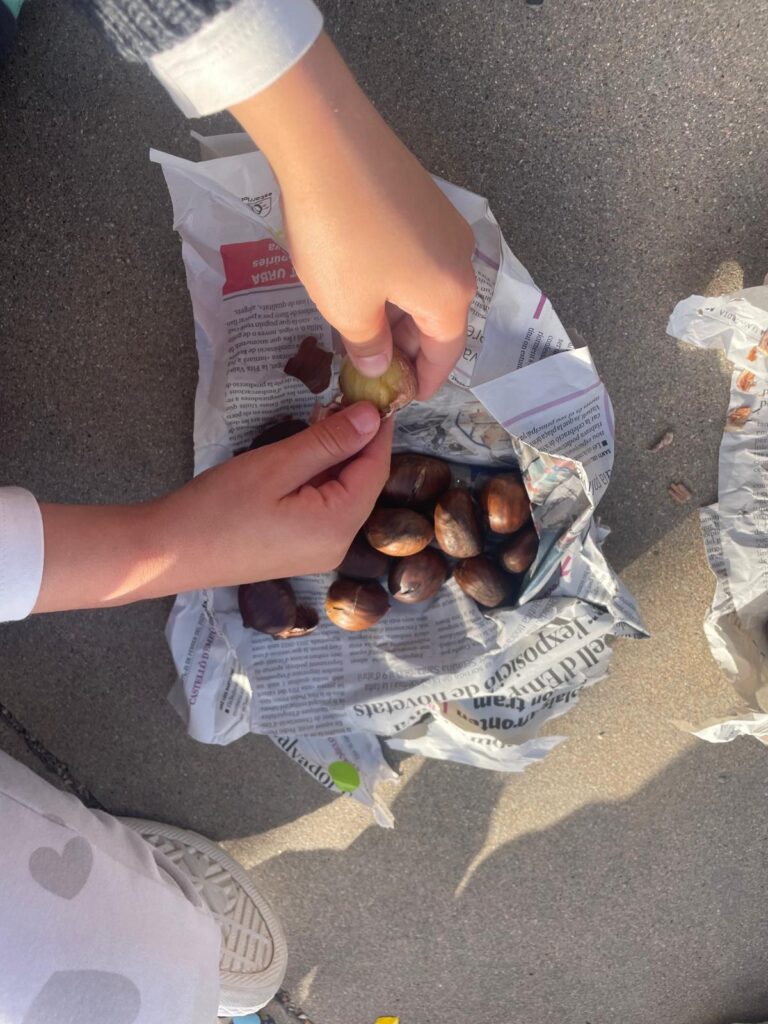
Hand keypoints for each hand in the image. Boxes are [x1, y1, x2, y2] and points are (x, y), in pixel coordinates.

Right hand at [33, 403, 391, 611]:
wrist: (166, 553)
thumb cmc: (217, 508)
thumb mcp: (276, 465)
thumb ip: (328, 442)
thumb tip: (371, 417)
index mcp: (338, 526)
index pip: (375, 469)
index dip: (378, 429)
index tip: (375, 392)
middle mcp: (338, 546)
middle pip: (364, 483)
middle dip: (357, 441)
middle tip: (344, 397)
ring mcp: (319, 553)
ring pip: (345, 495)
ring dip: (337, 457)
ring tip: (322, 417)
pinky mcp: (300, 552)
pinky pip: (325, 509)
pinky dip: (322, 479)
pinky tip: (305, 454)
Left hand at [231, 34, 476, 399]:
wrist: (327, 140)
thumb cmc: (340, 237)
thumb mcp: (348, 308)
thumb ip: (367, 346)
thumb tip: (380, 364)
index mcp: (451, 296)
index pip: (446, 356)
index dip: (422, 382)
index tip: (401, 397)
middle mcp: (461, 260)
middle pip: (440, 320)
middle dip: (408, 348)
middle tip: (373, 366)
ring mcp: (445, 225)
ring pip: (427, 286)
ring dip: (399, 313)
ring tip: (363, 328)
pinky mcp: (424, 198)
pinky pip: (417, 256)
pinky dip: (397, 280)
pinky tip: (365, 282)